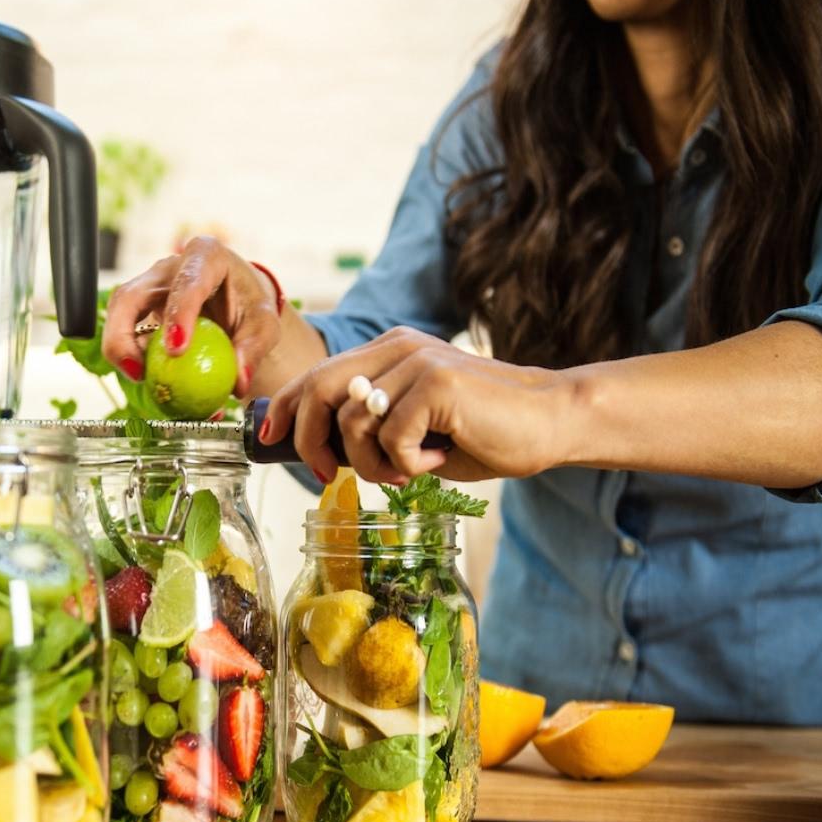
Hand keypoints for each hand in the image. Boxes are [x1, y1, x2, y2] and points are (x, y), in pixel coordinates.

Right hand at [101, 236, 280, 395]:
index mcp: (205, 256)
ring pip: (118, 314)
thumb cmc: (251, 306)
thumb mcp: (265, 324)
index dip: (178, 313)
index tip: (177, 349)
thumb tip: (238, 383)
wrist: (238, 302)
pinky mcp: (140, 311)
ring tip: (141, 380)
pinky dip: (133, 361)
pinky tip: (149, 383)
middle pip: (130, 295)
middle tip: (139, 373)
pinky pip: (127, 335)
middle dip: (123, 334)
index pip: (188, 281)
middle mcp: (168, 268)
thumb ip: (254, 349)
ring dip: (121, 350)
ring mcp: (149, 287)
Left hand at [261, 327, 575, 483]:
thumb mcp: (416, 425)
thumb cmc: (483, 431)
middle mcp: (397, 348)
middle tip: (326, 473)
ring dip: (373, 464)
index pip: (317, 373)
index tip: (271, 437)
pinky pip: (391, 438)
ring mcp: (416, 362)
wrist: (551, 420)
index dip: (287, 406)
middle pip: (319, 390)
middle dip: (310, 440)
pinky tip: (439, 459)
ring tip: (410, 470)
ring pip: (353, 424)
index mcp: (388, 350)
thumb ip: (374, 425)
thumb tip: (324, 450)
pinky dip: (408, 463)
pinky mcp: (435, 383)